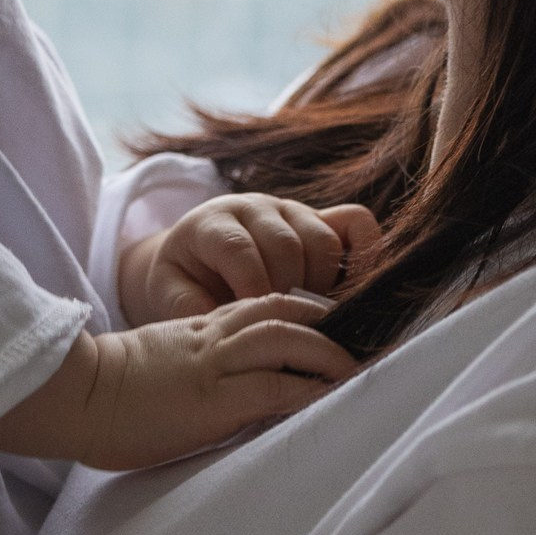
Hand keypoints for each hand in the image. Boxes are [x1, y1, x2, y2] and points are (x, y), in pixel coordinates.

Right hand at [0, 296, 354, 472]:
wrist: (72, 397)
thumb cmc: (109, 395)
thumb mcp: (167, 369)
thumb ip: (206, 369)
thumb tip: (244, 395)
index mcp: (205, 328)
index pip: (271, 305)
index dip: (312, 312)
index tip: (343, 328)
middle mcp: (216, 336)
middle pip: (289, 309)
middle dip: (334, 323)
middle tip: (370, 343)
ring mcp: (215, 363)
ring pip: (288, 338)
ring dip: (332, 353)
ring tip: (361, 370)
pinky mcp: (212, 397)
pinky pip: (274, 387)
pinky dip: (309, 389)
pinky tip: (333, 397)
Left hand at [119, 193, 379, 323]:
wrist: (197, 257)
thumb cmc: (186, 280)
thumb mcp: (172, 294)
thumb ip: (190, 309)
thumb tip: (223, 327)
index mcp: (213, 222)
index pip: (240, 249)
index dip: (251, 289)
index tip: (255, 321)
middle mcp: (256, 207)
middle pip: (286, 247)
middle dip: (286, 293)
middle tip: (281, 326)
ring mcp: (293, 210)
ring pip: (323, 242)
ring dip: (320, 286)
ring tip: (304, 316)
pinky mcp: (323, 218)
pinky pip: (358, 224)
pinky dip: (364, 256)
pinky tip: (349, 293)